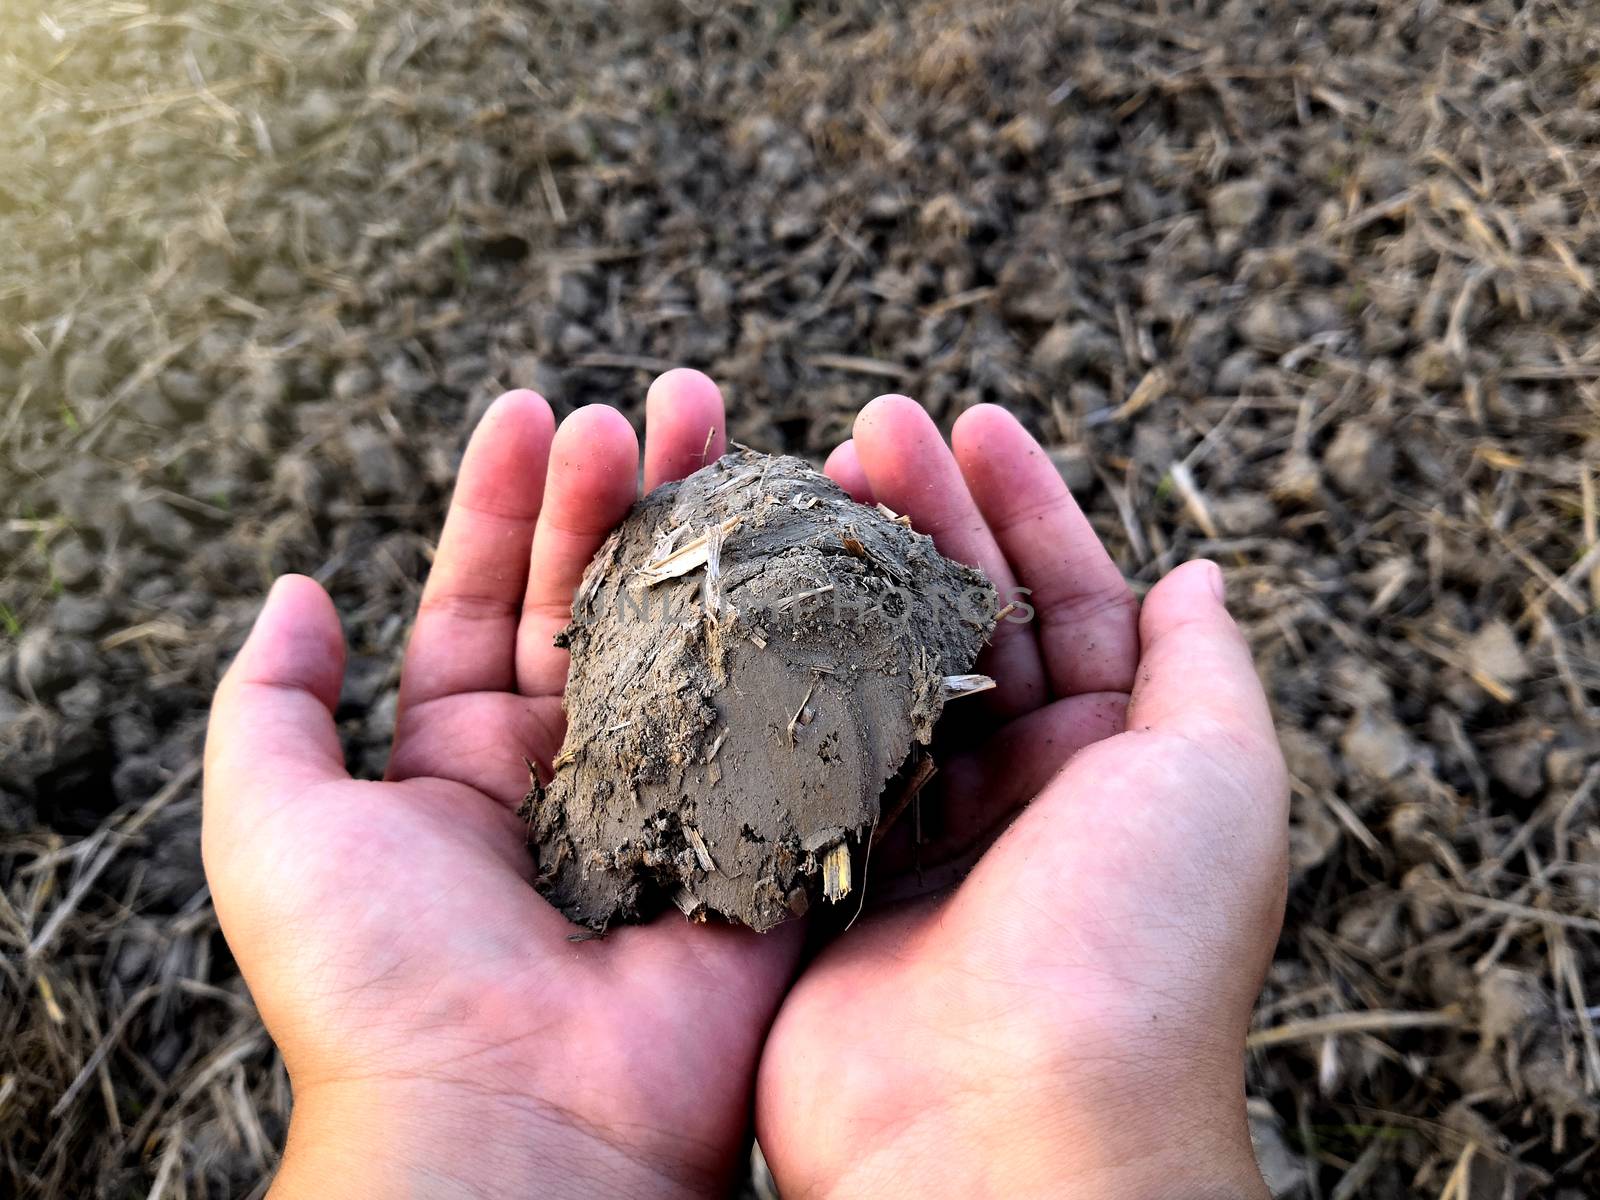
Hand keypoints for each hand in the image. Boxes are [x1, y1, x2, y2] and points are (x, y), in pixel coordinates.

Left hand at [203, 372, 798, 1198]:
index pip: (490, 601)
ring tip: (724, 425)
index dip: (508, 503)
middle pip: (605, 601)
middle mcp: (574, 771)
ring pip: (696, 634)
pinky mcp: (757, 836)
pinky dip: (799, 626)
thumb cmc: (378, 979)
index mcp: (465, 764)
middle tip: (659, 398)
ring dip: (710, 529)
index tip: (534, 407)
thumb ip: (272, 704)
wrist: (515, 1124)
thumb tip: (297, 590)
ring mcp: (674, 798)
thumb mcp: (273, 824)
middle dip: (624, 491)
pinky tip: (811, 536)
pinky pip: (781, 714)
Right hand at [756, 397, 1288, 1198]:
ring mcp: (914, 839)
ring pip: (874, 675)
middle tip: (873, 421)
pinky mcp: (821, 881)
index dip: (1028, 506)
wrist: (1005, 1135)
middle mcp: (1017, 797)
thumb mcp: (1218, 781)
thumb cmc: (1136, 950)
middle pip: (963, 623)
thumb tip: (1199, 573)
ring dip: (845, 581)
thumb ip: (1204, 669)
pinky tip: (745, 599)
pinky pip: (798, 756)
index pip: (1072, 603)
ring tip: (806, 479)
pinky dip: (776, 677)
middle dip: (925, 517)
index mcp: (1113, 766)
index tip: (976, 421)